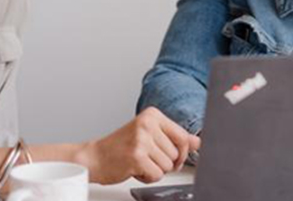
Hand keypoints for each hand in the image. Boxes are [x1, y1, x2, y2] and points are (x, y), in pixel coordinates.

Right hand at [76, 107, 200, 184]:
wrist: (94, 157)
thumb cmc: (122, 147)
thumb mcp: (150, 136)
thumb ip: (174, 137)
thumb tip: (198, 142)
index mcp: (152, 115)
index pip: (183, 136)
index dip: (181, 153)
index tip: (172, 157)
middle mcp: (147, 123)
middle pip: (176, 153)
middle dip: (164, 162)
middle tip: (146, 157)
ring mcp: (141, 139)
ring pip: (168, 166)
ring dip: (155, 170)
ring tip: (139, 162)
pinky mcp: (136, 156)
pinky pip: (157, 175)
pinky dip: (147, 177)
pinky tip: (134, 169)